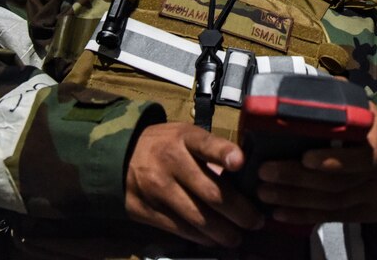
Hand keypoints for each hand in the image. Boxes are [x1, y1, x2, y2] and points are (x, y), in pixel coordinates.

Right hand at [125, 122, 264, 246]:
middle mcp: (170, 162)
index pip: (206, 145)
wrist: (121, 156)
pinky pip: (181, 230)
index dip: (224, 153)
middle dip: (240, 212)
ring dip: (224, 233)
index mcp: (184, 139)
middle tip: (256, 222)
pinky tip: (214, 240)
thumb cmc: (166, 146)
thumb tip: (245, 178)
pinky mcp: (146, 211)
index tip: (241, 162)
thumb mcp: (186, 136)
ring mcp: (157, 188)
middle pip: (211, 193)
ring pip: (198, 218)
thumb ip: (211, 153)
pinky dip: (202, 238)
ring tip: (237, 237)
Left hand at [255, 103, 376, 224]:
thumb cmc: (366, 126)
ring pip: (334, 204)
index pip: (361, 157)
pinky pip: (335, 218)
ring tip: (264, 193)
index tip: (304, 157)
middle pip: (339, 183)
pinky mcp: (371, 214)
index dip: (333, 160)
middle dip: (298, 179)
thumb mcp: (359, 105)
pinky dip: (304, 216)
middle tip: (266, 173)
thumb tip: (296, 88)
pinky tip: (280, 213)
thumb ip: (334, 97)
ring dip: (295, 200)